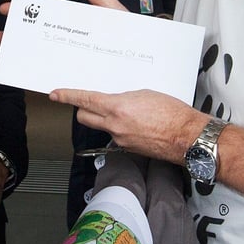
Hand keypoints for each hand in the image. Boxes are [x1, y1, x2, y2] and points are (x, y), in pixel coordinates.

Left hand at [49, 88, 205, 163]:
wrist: (188, 137)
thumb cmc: (173, 114)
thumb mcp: (145, 94)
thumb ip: (124, 98)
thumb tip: (115, 101)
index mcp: (117, 108)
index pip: (84, 100)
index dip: (67, 96)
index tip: (56, 94)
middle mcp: (115, 126)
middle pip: (85, 117)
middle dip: (83, 109)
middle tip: (89, 103)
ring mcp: (120, 140)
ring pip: (102, 128)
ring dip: (106, 120)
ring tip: (127, 113)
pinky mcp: (128, 149)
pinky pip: (117, 136)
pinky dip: (121, 129)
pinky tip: (137, 125)